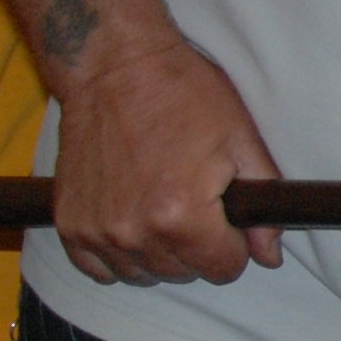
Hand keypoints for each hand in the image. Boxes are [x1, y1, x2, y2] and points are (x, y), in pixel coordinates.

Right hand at [51, 38, 285, 286]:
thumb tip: (269, 256)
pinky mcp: (70, 223)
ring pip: (144, 274)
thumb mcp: (240, 139)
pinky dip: (117, 254)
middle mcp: (135, 232)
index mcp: (182, 215)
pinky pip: (99, 269)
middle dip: (198, 246)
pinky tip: (129, 219)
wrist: (113, 65)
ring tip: (160, 205)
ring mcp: (97, 231)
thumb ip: (262, 204)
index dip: (233, 244)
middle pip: (184, 273)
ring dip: (158, 252)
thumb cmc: (181, 93)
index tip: (224, 216)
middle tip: (193, 199)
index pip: (224, 270)